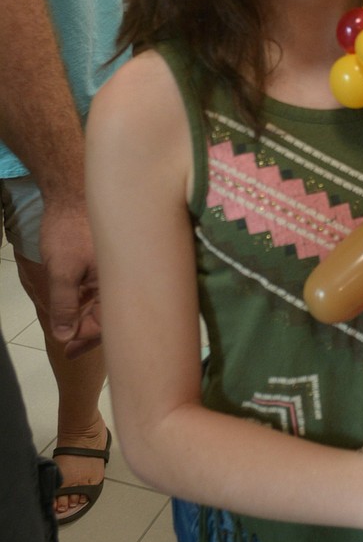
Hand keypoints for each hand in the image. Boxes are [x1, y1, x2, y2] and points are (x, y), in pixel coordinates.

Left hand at [38, 196, 102, 356]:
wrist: (72, 190)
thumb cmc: (68, 230)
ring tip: (71, 330)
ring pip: (106, 301)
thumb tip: (65, 336)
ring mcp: (116, 268)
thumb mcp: (61, 271)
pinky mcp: (108, 260)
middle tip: (69, 347)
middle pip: (111, 315)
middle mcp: (122, 277)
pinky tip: (78, 305)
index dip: (86, 339)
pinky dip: (90, 299)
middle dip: (89, 332)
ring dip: (89, 315)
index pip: (107, 323)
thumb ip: (64, 305)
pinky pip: (103, 287)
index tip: (68, 351)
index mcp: (117, 281)